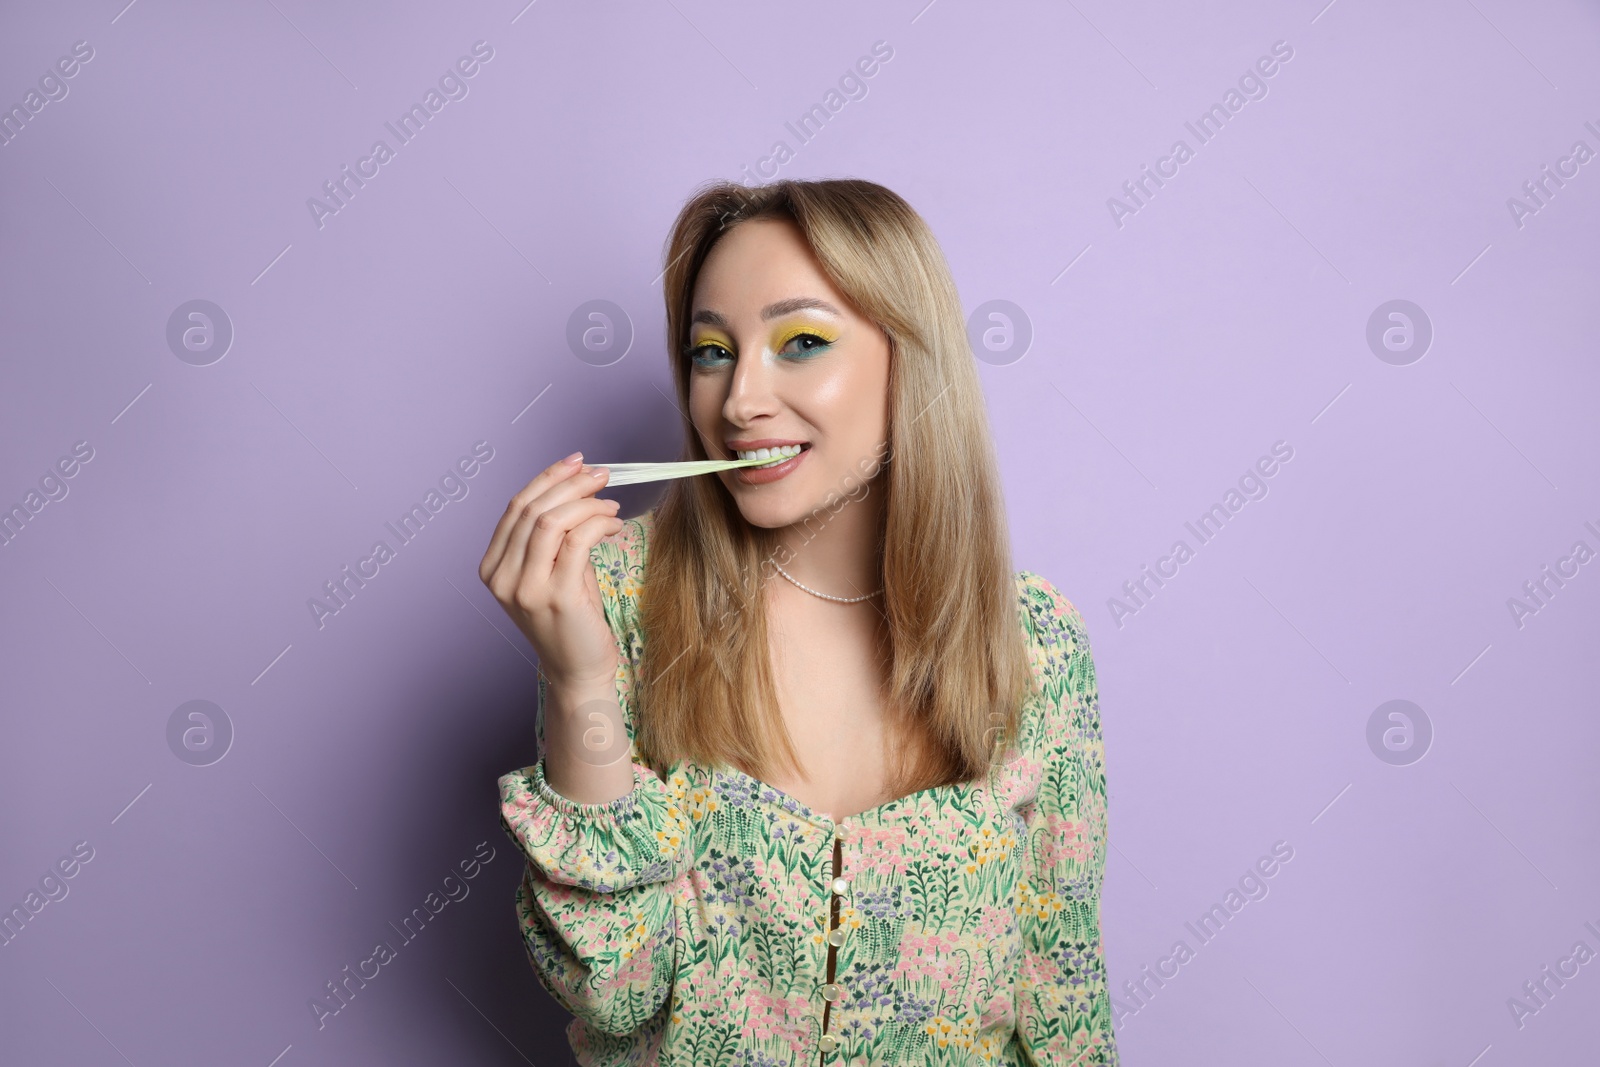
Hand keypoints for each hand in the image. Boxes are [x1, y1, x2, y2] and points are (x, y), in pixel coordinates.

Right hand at [479, 452, 621, 689]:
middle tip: (602, 475)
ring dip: (587, 502)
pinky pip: (576, 541)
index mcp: (493, 567)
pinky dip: (598, 523)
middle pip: (532, 508)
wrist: (578, 669)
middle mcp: (502, 577)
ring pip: (551, 520)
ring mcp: (525, 588)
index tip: (576, 462)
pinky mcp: (556, 597)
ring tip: (610, 504)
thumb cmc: (570, 618)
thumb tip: (578, 487)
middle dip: (571, 484)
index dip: (547, 478)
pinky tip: (613, 524)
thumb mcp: (552, 570)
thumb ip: (554, 535)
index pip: (516, 507)